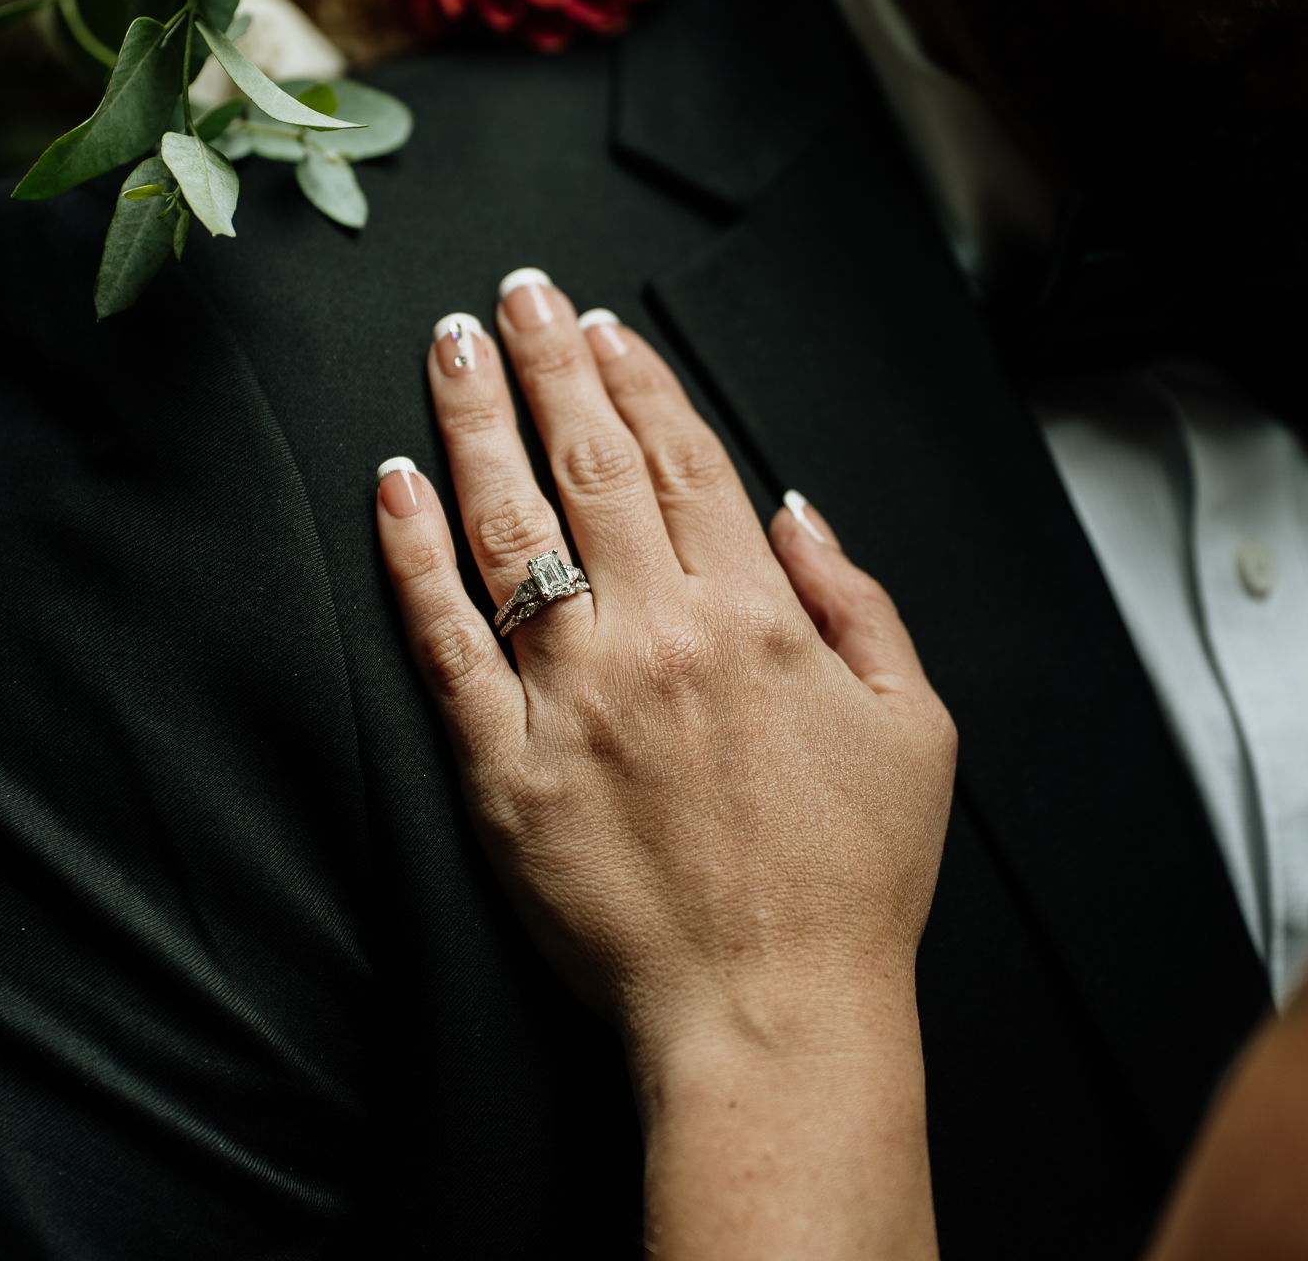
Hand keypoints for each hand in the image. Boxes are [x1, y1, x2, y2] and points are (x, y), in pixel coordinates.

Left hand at [374, 270, 954, 1258]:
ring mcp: (571, 699)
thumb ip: (855, 602)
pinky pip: (444, 640)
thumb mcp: (913, 727)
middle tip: (514, 296)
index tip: (602, 328)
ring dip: (475, 425)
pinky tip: (394, 485)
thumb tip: (795, 509)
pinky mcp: (504, 767)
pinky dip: (413, 555)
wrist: (769, 1010)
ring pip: (509, 528)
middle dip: (547, 365)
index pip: (684, 462)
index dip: (639, 382)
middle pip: (590, 467)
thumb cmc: (847, 882)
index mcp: (756, 619)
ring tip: (451, 349)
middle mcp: (657, 638)